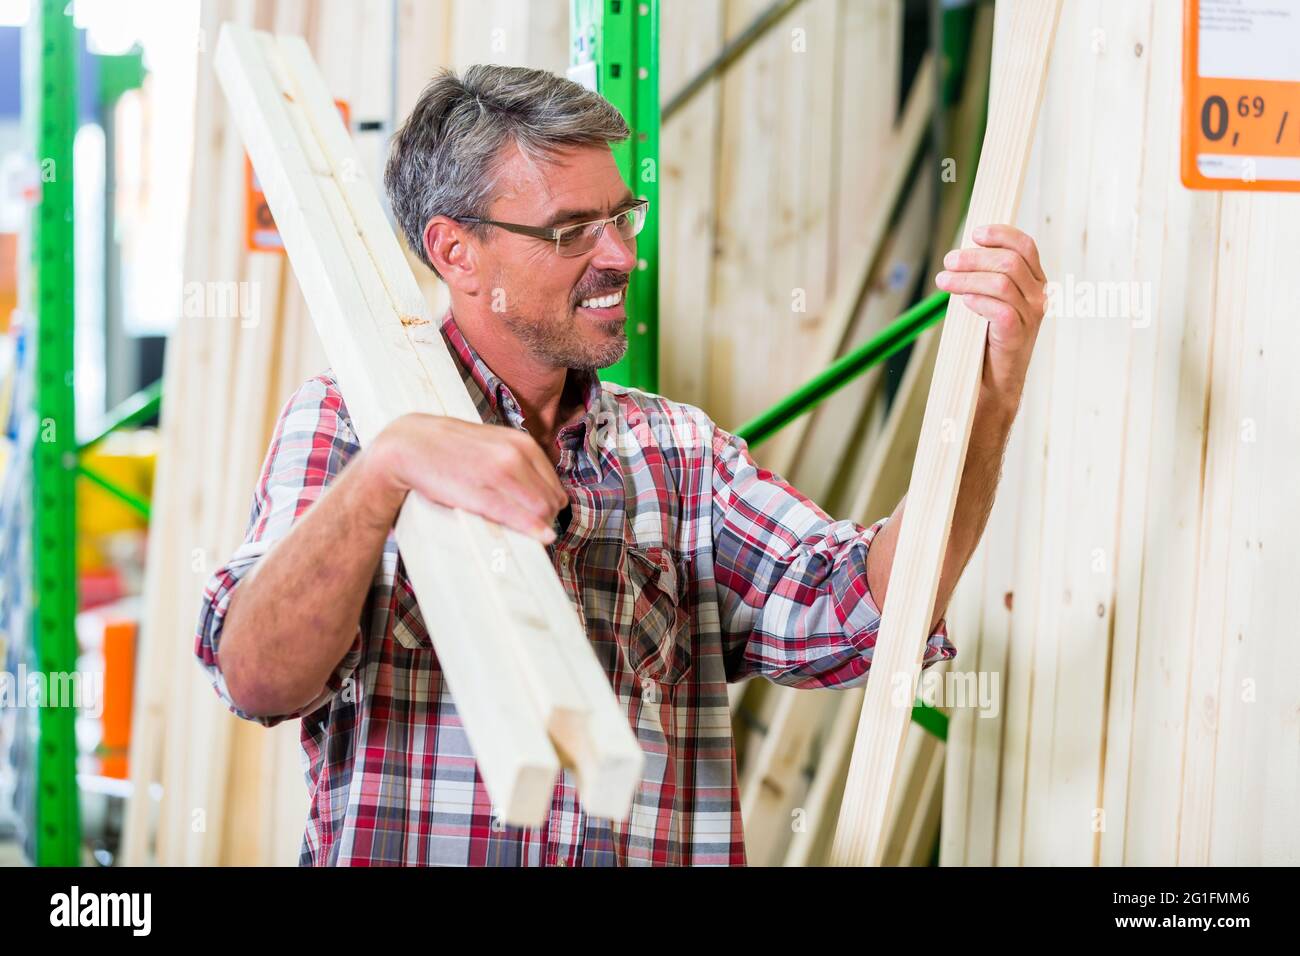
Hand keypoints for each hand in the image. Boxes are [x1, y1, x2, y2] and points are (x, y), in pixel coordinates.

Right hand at [364, 414, 568, 542]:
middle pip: (552, 500)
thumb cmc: (453, 448)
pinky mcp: (481, 492)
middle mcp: (515, 455)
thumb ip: (520, 460)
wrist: (411, 444)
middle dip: (547, 518)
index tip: (540, 518)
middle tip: (532, 529)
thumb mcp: (494, 443)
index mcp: (522, 443)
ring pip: (541, 510)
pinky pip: (517, 516)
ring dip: (538, 526)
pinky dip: (531, 530)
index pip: (555, 485)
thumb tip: (545, 492)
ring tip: (525, 533)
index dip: (551, 506)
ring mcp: (499, 473)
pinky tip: (538, 538)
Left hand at [934, 224, 1047, 412]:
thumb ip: (985, 276)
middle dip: (974, 257)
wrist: (994, 380)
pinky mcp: (1017, 335)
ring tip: (943, 281)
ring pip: (1001, 283)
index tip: (974, 233)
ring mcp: (1031, 316)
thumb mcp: (990, 299)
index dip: (1000, 234)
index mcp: (1035, 281)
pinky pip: (1000, 310)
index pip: (1025, 246)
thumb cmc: (987, 336)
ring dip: (966, 278)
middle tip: (948, 261)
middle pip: (1009, 261)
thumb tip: (959, 253)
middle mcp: (1039, 296)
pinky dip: (978, 301)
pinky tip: (963, 301)